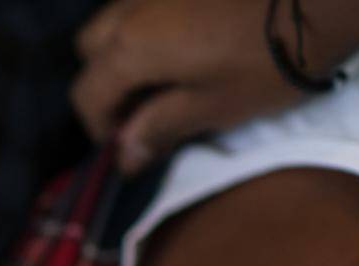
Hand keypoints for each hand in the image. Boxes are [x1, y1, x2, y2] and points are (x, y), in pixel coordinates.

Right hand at [70, 0, 358, 173]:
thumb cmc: (270, 58)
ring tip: (167, 76)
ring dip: (127, 52)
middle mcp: (131, 8)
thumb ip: (160, 128)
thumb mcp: (214, 106)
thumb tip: (124, 156)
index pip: (87, 94)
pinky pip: (150, 2)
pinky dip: (152, 26)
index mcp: (130, 49)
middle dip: (106, 82)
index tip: (128, 150)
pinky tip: (188, 43)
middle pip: (92, 48)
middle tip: (143, 109)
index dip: (100, 129)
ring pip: (118, 19)